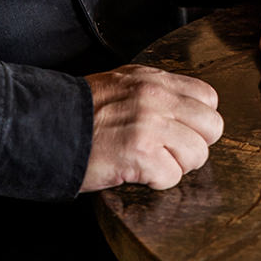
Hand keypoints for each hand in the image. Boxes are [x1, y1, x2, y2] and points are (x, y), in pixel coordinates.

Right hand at [80, 63, 222, 191]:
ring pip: (197, 154)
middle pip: (212, 127)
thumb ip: (157, 93)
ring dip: (176, 165)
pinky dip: (156, 181)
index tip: (179, 131)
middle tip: (167, 151)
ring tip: (149, 160)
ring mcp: (150, 124)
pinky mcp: (140, 153)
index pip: (208, 97)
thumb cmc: (84, 111)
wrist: (49, 126)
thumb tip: (188, 114)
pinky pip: (172, 177)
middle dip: (194, 145)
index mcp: (153, 79)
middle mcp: (156, 97)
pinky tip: (135, 170)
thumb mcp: (124, 85)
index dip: (197, 121)